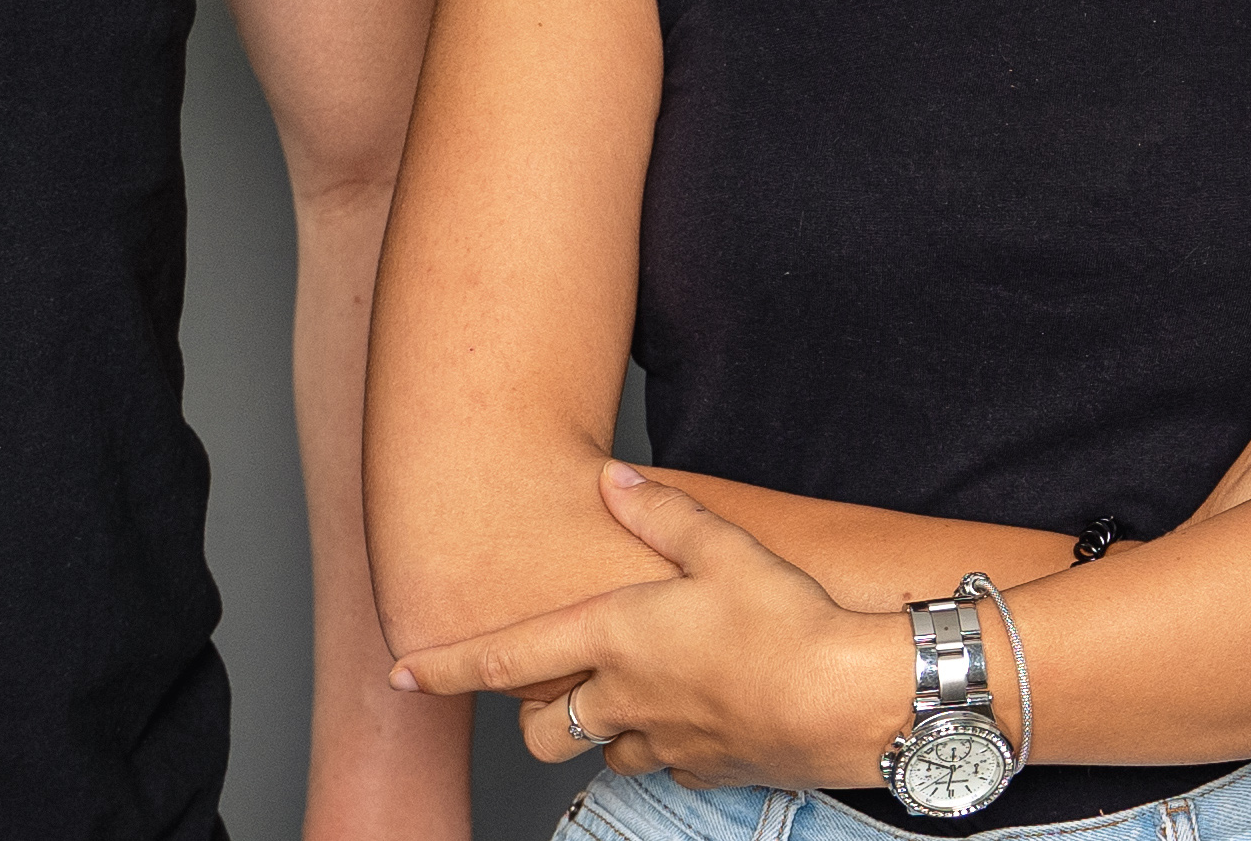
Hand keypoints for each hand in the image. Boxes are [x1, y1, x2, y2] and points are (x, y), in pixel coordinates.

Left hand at [389, 465, 903, 788]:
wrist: (848, 699)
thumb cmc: (785, 623)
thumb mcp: (723, 548)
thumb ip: (662, 514)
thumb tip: (614, 479)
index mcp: (614, 639)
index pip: (504, 660)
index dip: (446, 667)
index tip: (403, 674)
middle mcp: (624, 700)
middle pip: (540, 732)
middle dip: (534, 718)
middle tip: (552, 694)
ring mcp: (662, 743)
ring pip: (602, 752)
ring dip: (606, 730)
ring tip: (643, 694)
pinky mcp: (706, 770)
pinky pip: (666, 764)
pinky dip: (669, 744)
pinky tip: (705, 713)